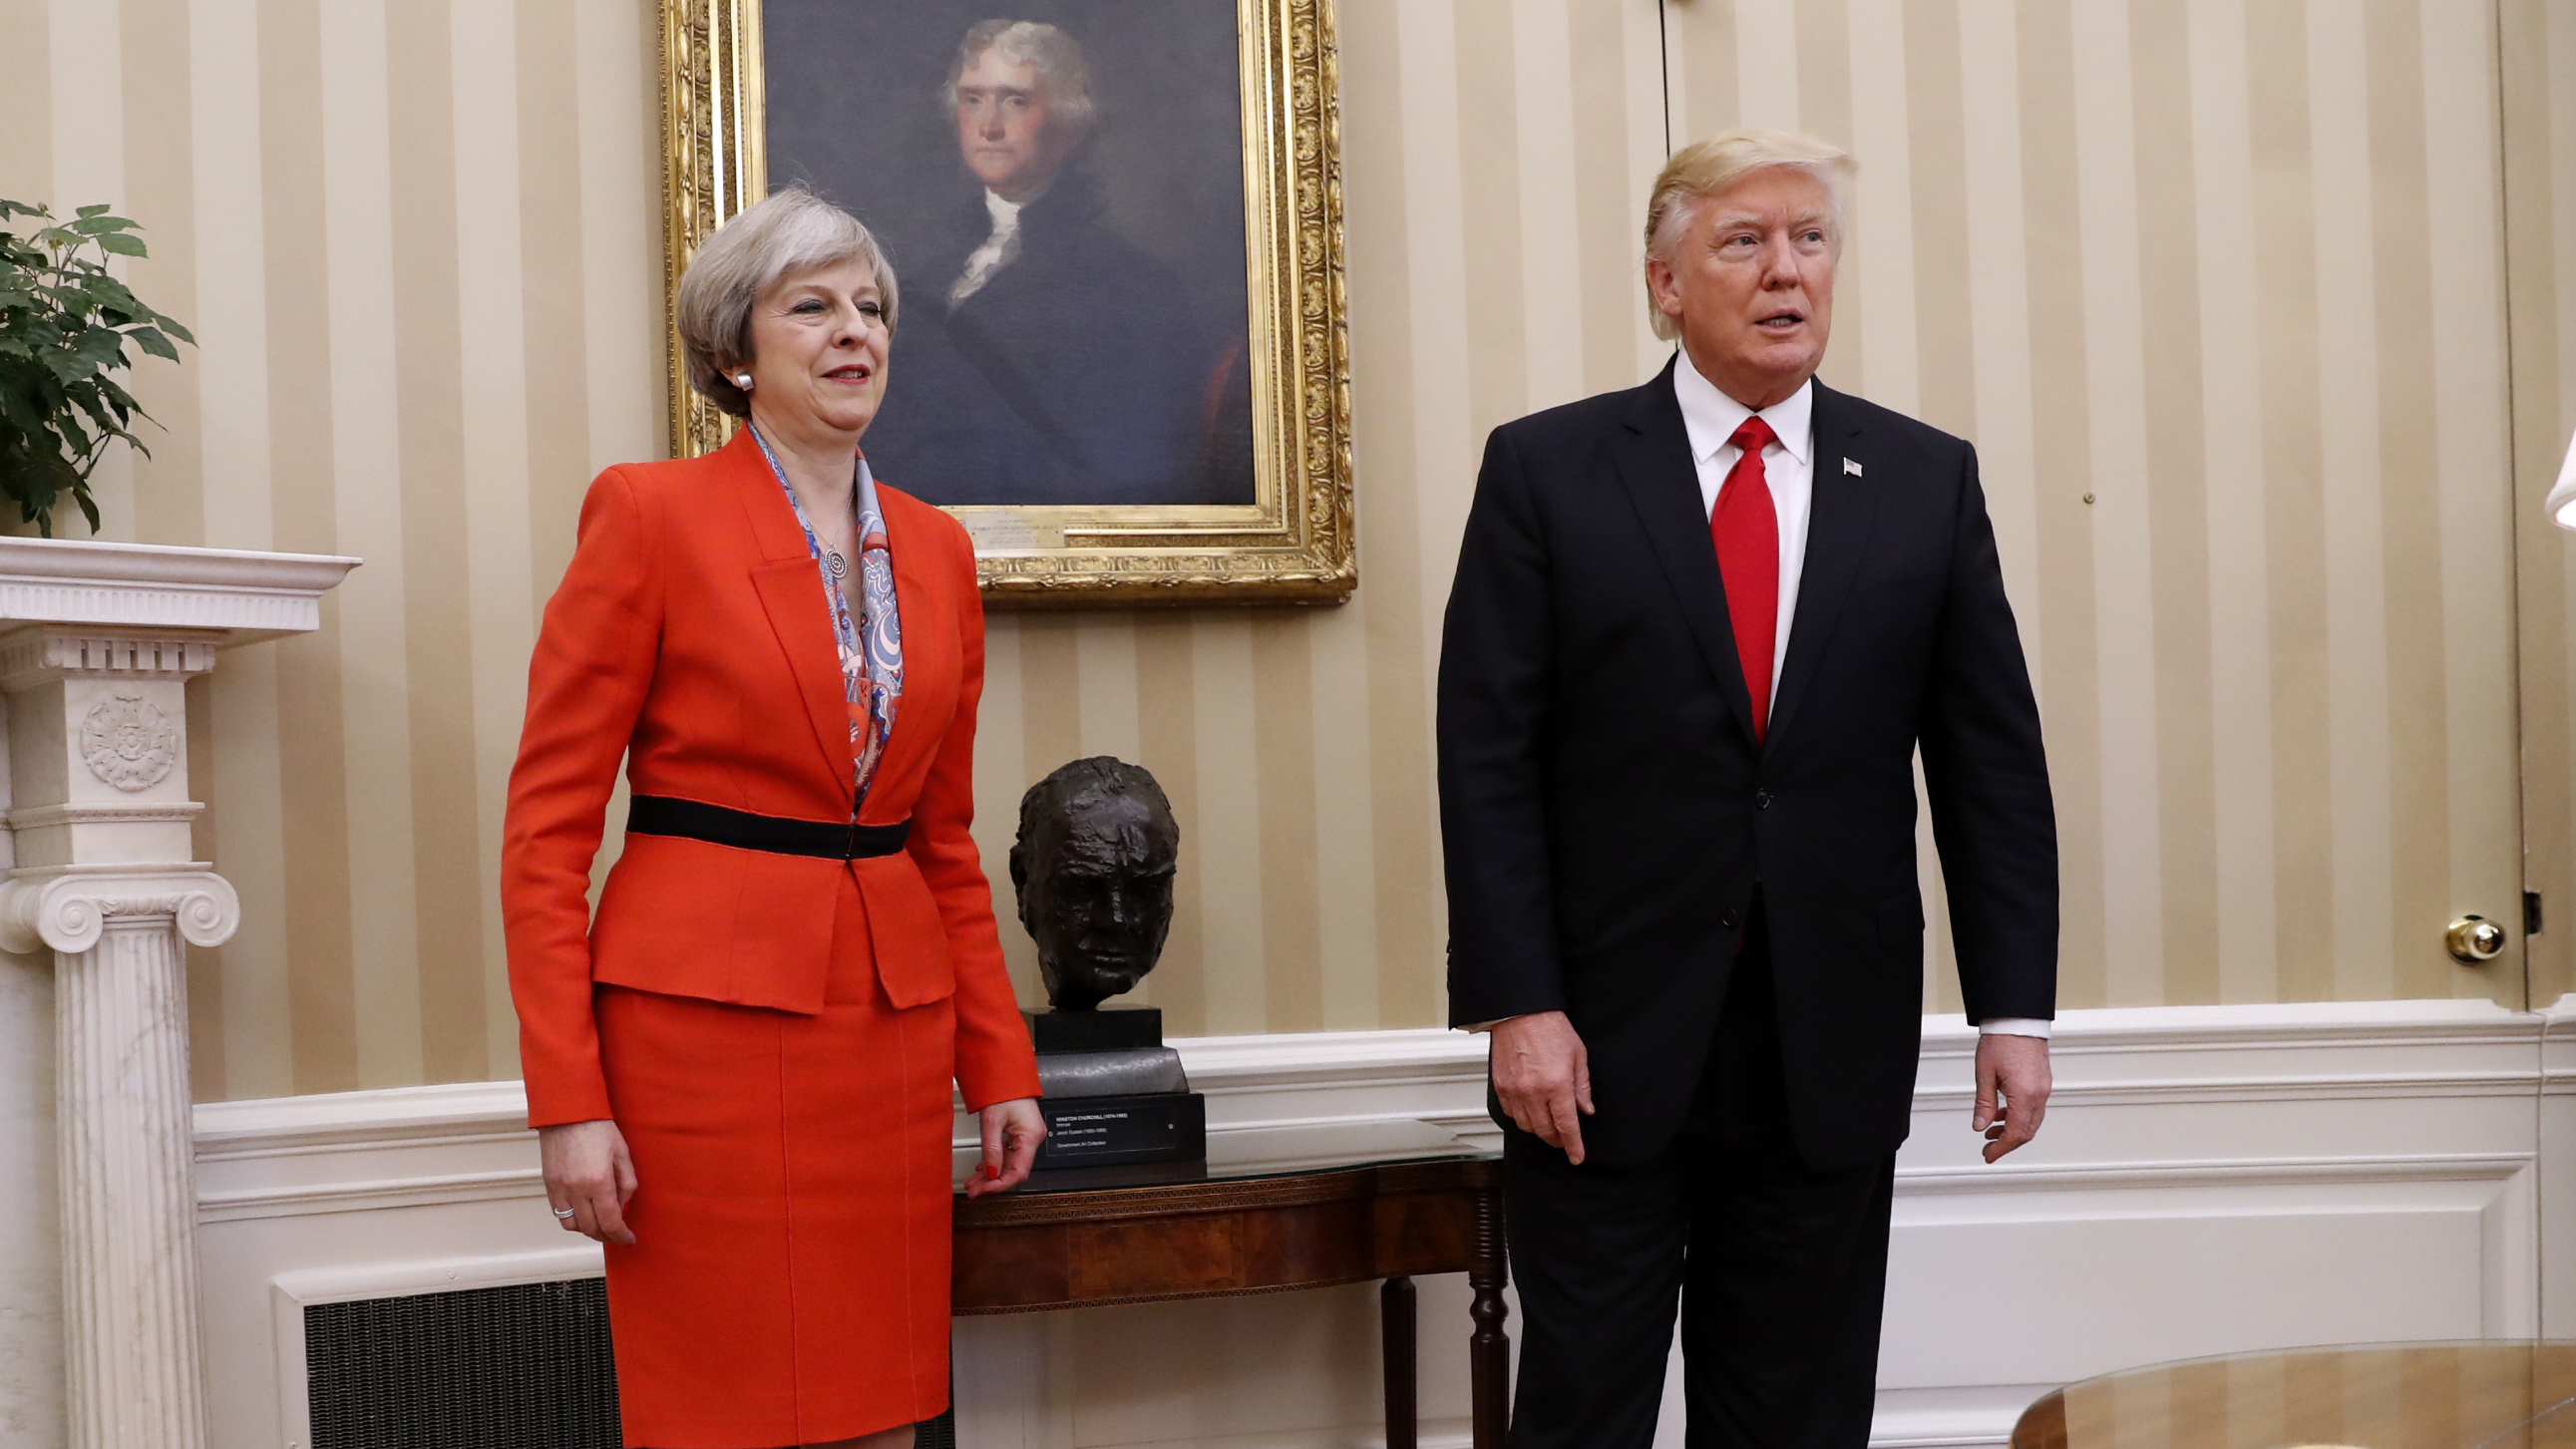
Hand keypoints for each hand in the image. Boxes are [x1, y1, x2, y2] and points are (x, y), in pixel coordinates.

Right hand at [540, 1118, 637, 1244]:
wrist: (568, 1112)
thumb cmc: (598, 1128)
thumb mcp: (623, 1153)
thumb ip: (626, 1183)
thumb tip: (623, 1207)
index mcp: (598, 1182)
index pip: (610, 1222)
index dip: (621, 1235)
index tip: (629, 1239)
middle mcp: (576, 1190)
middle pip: (591, 1228)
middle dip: (607, 1236)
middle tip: (618, 1234)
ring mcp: (559, 1189)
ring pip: (572, 1226)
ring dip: (588, 1230)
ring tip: (600, 1225)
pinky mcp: (549, 1185)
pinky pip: (559, 1213)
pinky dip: (572, 1219)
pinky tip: (584, 1213)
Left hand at [968, 1097, 1045, 1197]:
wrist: (1007, 1073)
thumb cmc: (1004, 1088)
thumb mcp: (992, 1121)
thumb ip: (991, 1149)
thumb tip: (991, 1173)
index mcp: (1030, 1136)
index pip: (1018, 1172)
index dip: (1000, 1184)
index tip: (983, 1190)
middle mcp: (1033, 1138)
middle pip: (1013, 1170)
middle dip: (992, 1182)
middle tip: (973, 1190)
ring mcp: (1027, 1137)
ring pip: (1009, 1164)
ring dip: (991, 1174)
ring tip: (973, 1182)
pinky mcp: (1020, 1133)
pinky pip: (1008, 1154)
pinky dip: (994, 1163)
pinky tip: (982, 1169)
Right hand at [1490, 1011, 1594, 1163]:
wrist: (1520, 1011)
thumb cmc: (1550, 1027)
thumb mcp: (1578, 1054)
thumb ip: (1582, 1086)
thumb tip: (1586, 1109)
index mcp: (1557, 1085)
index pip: (1566, 1126)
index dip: (1573, 1145)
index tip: (1577, 1156)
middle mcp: (1533, 1092)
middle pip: (1545, 1131)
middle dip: (1557, 1139)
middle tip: (1564, 1138)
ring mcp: (1514, 1090)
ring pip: (1527, 1126)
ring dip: (1539, 1130)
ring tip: (1547, 1124)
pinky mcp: (1500, 1086)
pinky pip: (1511, 1113)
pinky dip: (1522, 1117)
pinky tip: (1530, 1111)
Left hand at [1973, 1033, 2050, 1162]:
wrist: (2018, 1020)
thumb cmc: (2002, 1041)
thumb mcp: (1985, 1074)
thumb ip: (1984, 1104)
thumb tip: (1980, 1125)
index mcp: (2025, 1095)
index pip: (2016, 1133)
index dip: (2002, 1148)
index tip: (1989, 1155)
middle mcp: (2039, 1094)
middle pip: (2027, 1131)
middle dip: (2007, 1143)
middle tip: (1989, 1148)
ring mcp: (2043, 1088)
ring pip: (2031, 1121)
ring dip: (2013, 1130)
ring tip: (1991, 1131)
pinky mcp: (2042, 1082)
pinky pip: (2033, 1108)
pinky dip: (2019, 1116)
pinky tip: (2002, 1115)